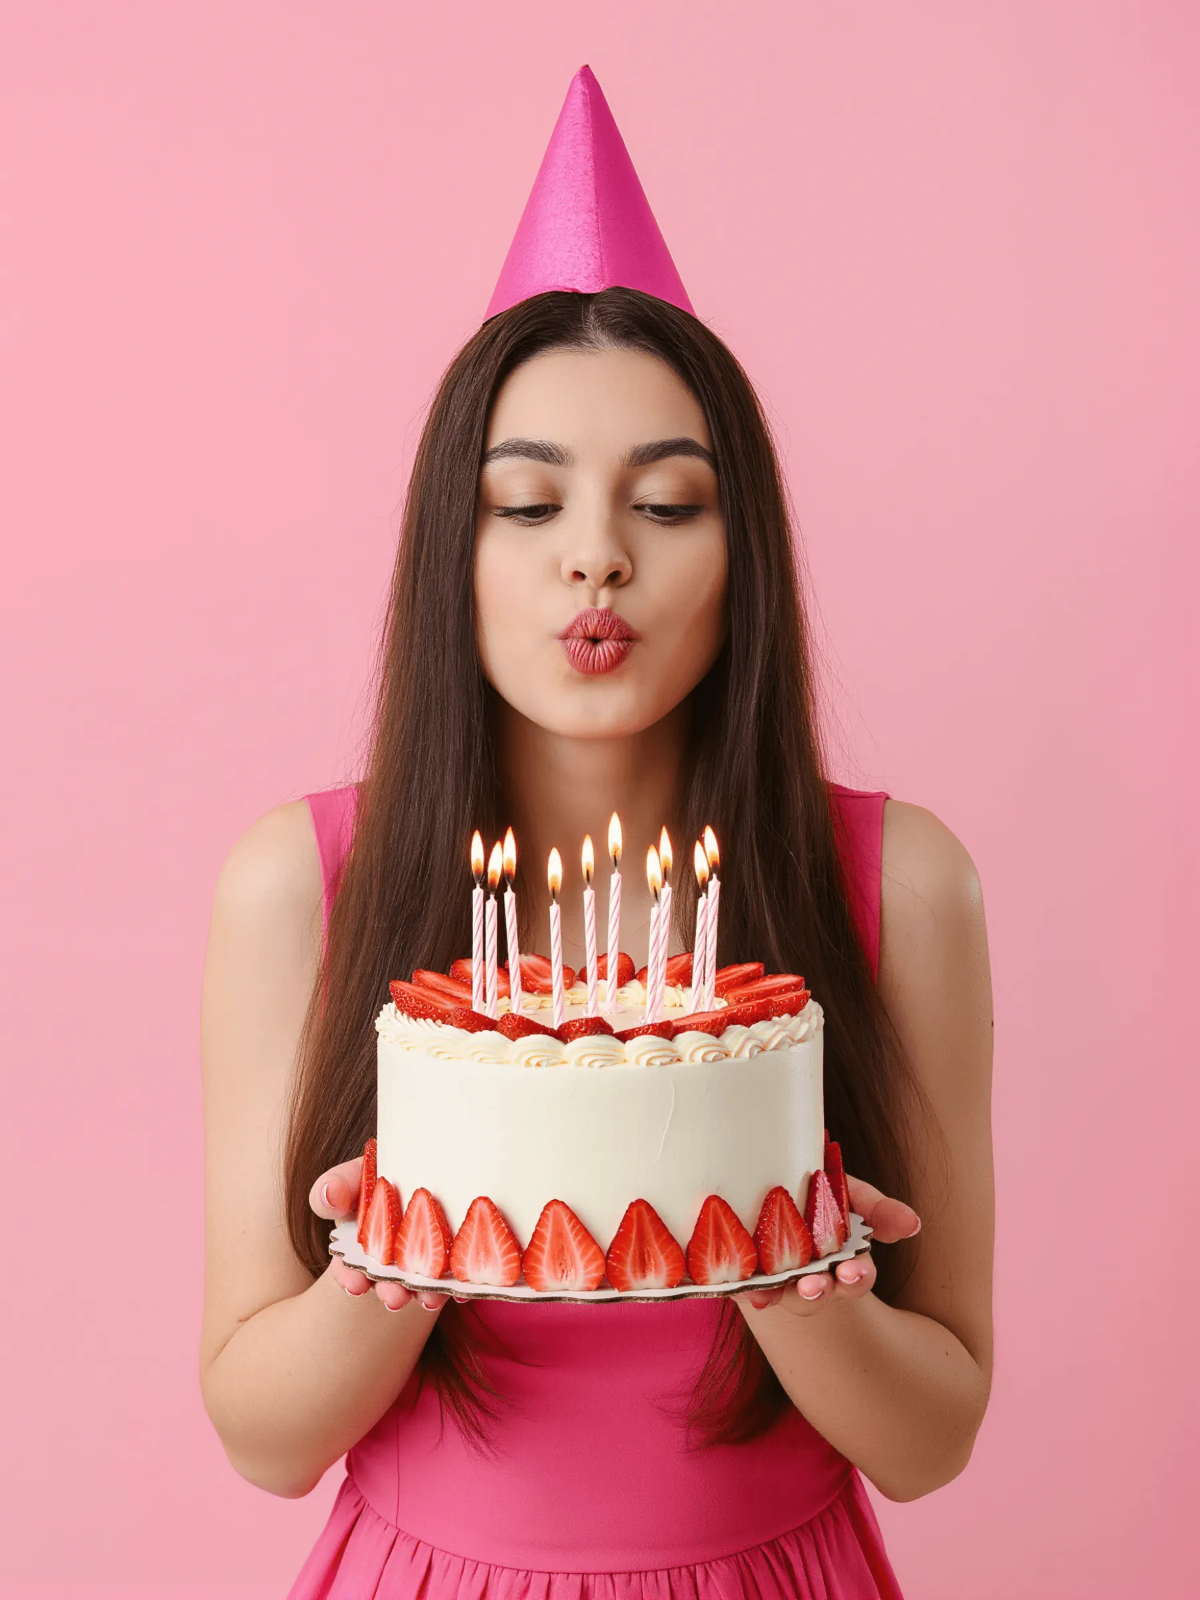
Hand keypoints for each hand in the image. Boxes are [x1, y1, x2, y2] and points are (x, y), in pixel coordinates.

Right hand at [309, 1157, 463, 1312]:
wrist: (436, 1170)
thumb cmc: (388, 1172)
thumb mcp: (359, 1174)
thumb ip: (338, 1184)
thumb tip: (328, 1196)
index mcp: (363, 1239)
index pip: (349, 1264)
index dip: (349, 1276)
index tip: (354, 1285)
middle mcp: (390, 1257)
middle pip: (386, 1279)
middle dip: (390, 1291)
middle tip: (394, 1299)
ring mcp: (422, 1261)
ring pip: (419, 1283)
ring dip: (423, 1293)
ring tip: (429, 1299)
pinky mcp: (453, 1260)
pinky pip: (454, 1276)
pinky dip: (456, 1285)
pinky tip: (459, 1291)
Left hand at [734, 1174, 919, 1314]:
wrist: (765, 1186)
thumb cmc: (817, 1193)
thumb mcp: (850, 1194)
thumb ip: (878, 1209)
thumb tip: (913, 1224)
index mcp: (841, 1262)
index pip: (855, 1278)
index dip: (855, 1277)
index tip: (852, 1270)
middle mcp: (811, 1278)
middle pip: (818, 1295)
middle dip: (817, 1293)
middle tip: (815, 1286)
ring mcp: (777, 1279)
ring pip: (780, 1295)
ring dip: (776, 1295)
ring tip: (767, 1294)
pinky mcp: (744, 1276)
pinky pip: (742, 1287)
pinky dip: (740, 1289)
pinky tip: (735, 1287)